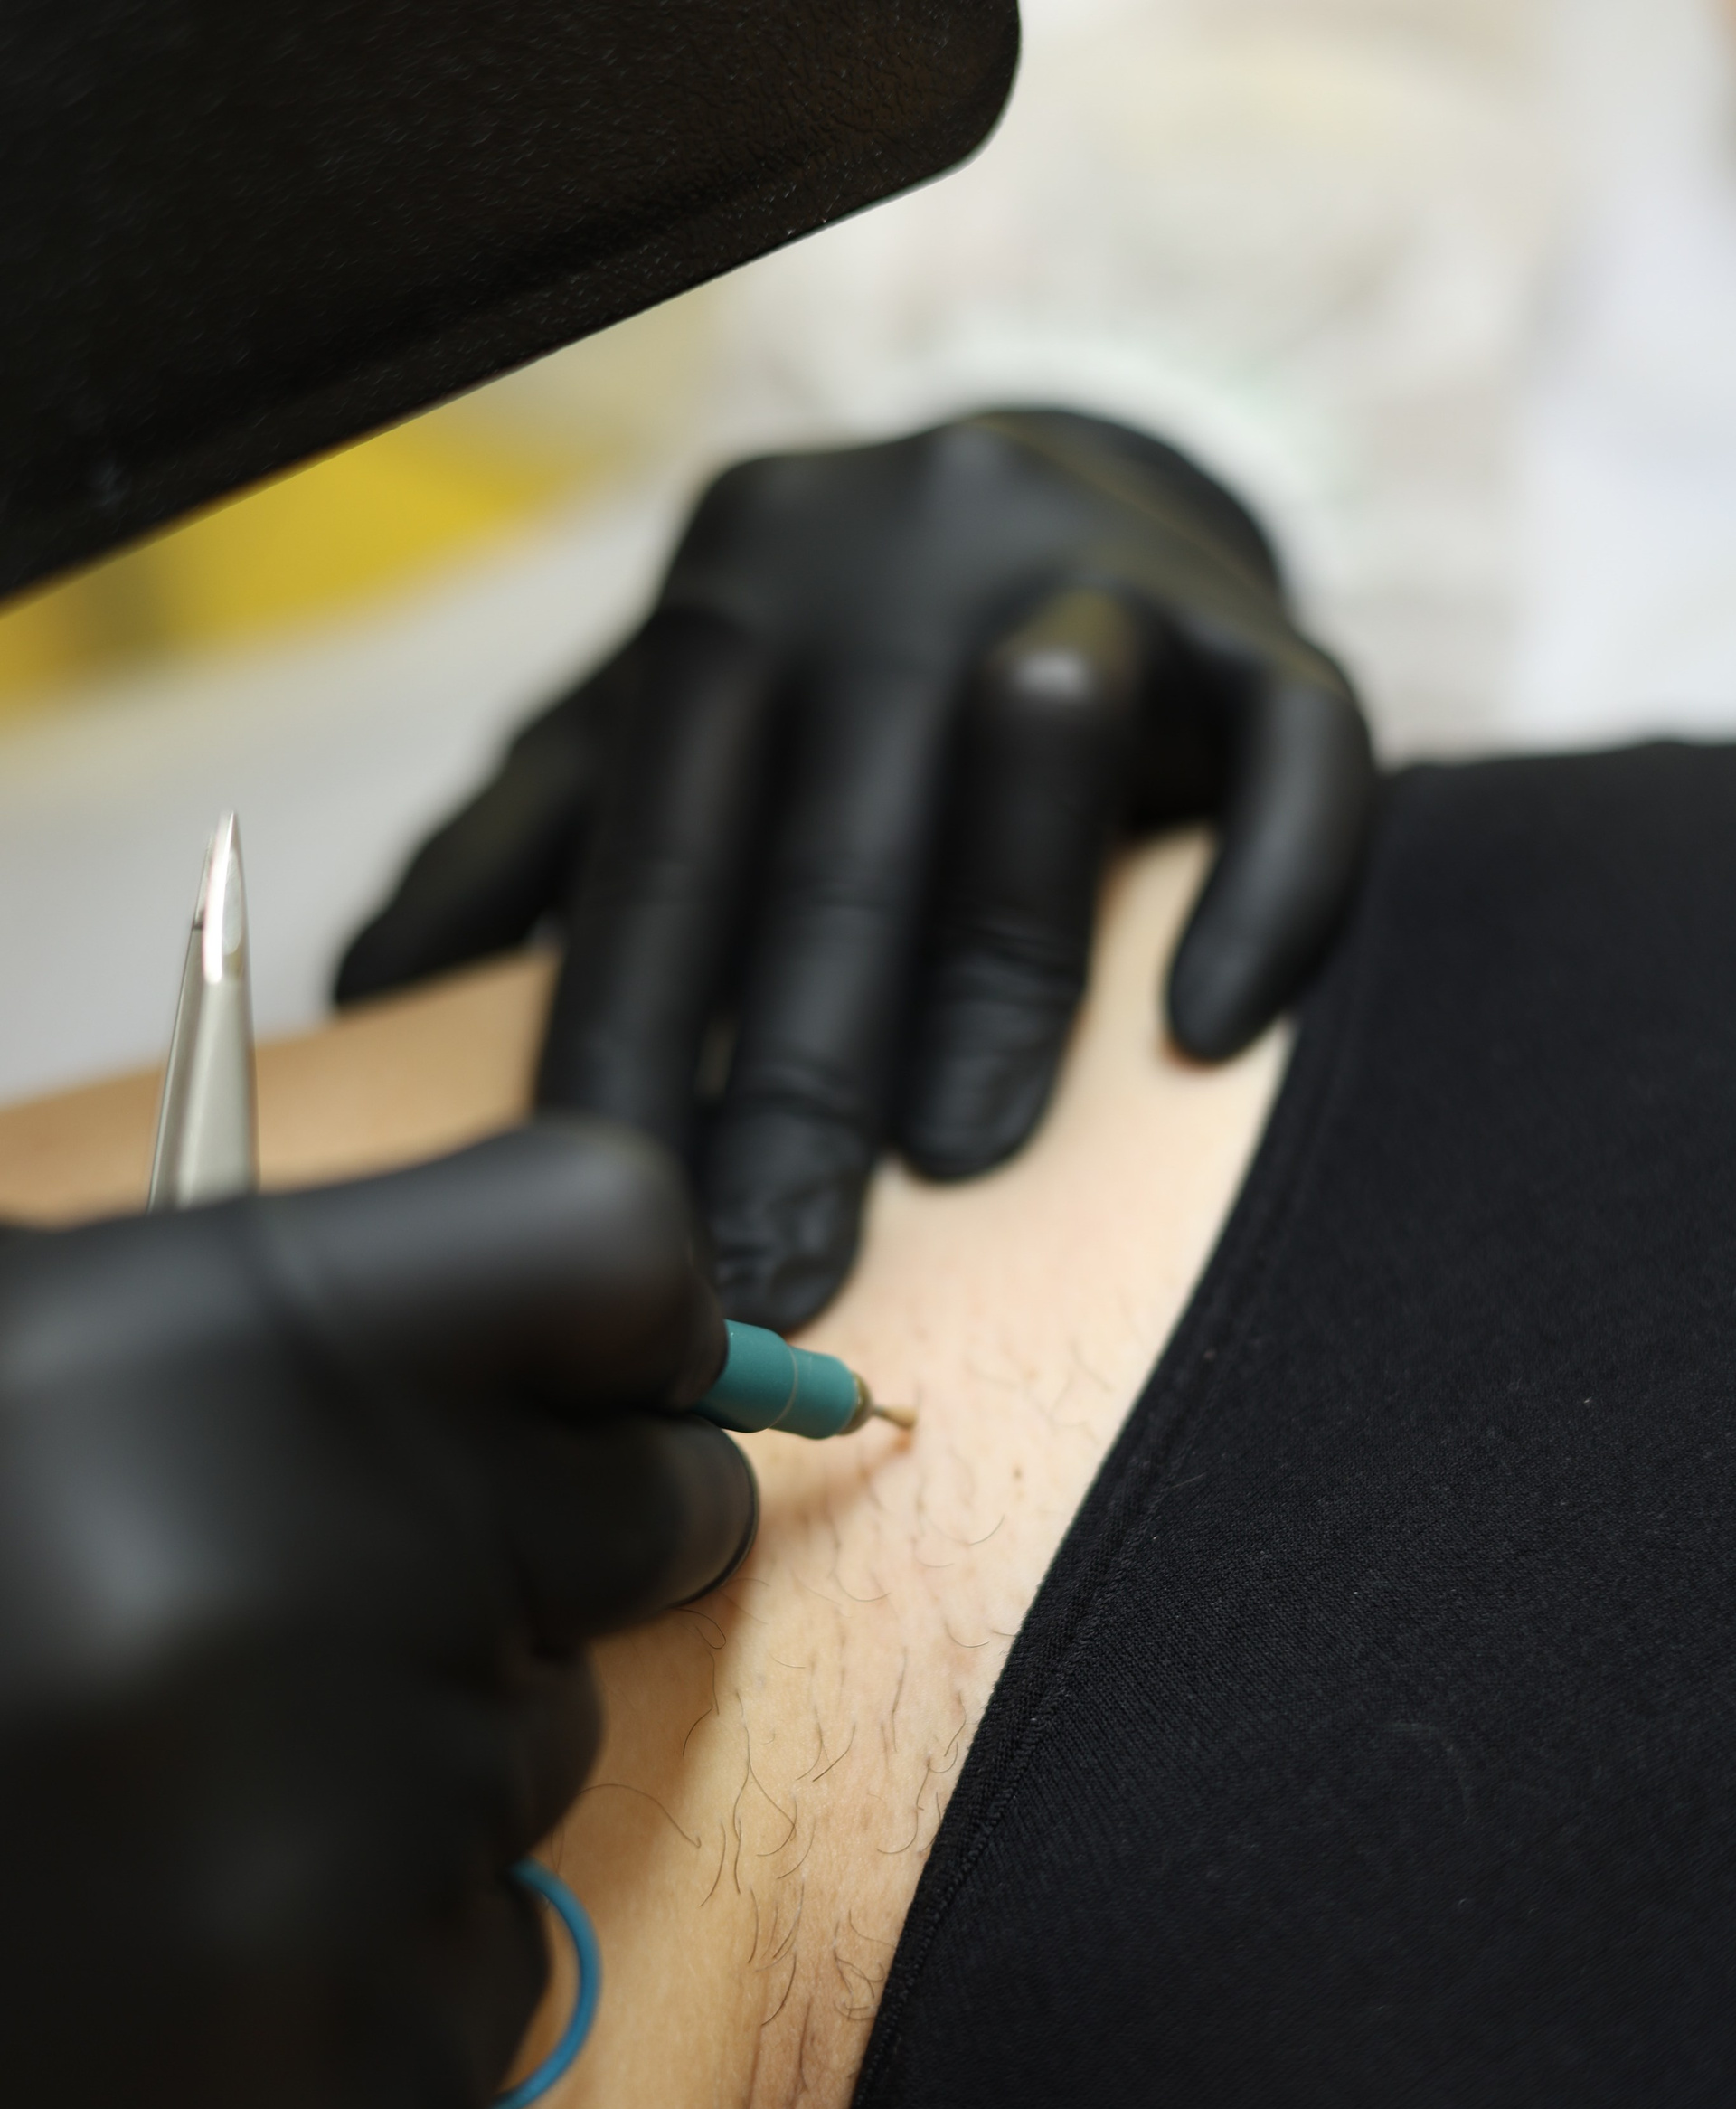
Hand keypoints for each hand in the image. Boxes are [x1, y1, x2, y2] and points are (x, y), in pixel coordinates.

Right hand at [0, 1119, 752, 2108]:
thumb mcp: (9, 1365)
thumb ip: (266, 1341)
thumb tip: (546, 1363)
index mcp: (223, 1348)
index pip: (617, 1255)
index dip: (633, 1318)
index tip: (611, 1376)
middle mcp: (317, 1585)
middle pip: (647, 1514)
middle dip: (558, 1539)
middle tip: (408, 1579)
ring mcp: (343, 1864)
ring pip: (548, 1753)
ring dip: (415, 1761)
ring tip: (171, 1799)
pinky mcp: (351, 2105)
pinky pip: (491, 1974)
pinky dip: (369, 1969)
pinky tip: (167, 1969)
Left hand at [338, 410, 1373, 1328]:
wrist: (1059, 480)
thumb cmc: (822, 665)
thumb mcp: (649, 719)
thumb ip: (526, 838)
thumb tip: (367, 989)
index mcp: (727, 593)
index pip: (659, 861)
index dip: (632, 1068)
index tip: (622, 1253)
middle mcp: (893, 555)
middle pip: (835, 849)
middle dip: (794, 1094)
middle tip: (780, 1287)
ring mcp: (1085, 560)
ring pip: (1048, 769)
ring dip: (999, 984)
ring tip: (960, 1162)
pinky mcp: (1262, 614)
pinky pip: (1296, 749)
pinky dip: (1258, 896)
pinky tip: (1202, 1035)